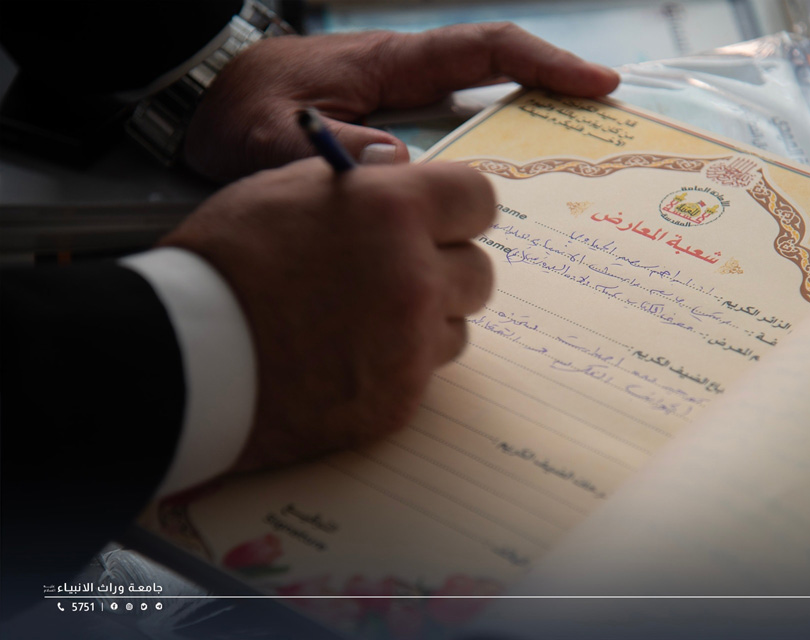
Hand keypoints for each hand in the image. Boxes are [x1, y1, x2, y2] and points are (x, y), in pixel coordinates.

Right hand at [160, 158, 494, 471]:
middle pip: (479, 270)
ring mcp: (411, 346)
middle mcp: (416, 278)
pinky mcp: (399, 402)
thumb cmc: (225, 264)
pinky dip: (398, 368)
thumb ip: (361, 183)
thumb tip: (398, 176)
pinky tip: (349, 360)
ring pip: (457, 326)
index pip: (480, 200)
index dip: (457, 210)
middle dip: (445, 269)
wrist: (183, 357)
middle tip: (398, 274)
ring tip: (365, 322)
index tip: (441, 222)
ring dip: (427, 321)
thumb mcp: (286, 189)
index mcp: (394, 211)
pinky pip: (425, 375)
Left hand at [183, 22, 619, 180]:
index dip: (543, 63)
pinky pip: (455, 138)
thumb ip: (329, 152)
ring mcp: (405, 104)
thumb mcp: (270, 134)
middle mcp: (410, 79)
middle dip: (558, 93)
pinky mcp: (395, 131)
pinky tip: (503, 197)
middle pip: (500, 73)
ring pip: (483, 108)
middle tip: (609, 132)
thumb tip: (399, 168)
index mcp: (391, 63)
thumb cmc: (239, 109)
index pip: (483, 49)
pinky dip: (488, 158)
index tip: (595, 84)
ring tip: (575, 168)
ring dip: (530, 129)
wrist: (209, 105)